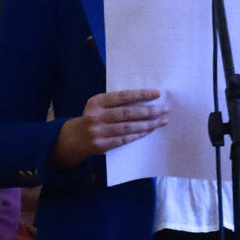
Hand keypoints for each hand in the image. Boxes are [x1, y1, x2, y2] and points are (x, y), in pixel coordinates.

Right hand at [50, 89, 167, 166]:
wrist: (74, 138)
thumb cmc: (93, 117)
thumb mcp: (98, 105)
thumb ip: (115, 102)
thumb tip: (144, 99)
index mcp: (96, 102)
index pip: (122, 97)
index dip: (140, 95)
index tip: (157, 93)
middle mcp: (96, 116)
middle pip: (128, 113)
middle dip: (149, 111)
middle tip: (165, 109)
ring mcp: (98, 132)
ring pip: (128, 128)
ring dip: (148, 124)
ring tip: (162, 121)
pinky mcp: (101, 145)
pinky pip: (124, 139)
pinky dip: (139, 135)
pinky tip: (150, 130)